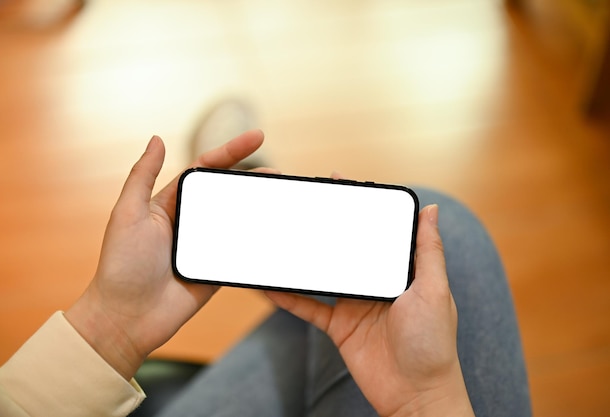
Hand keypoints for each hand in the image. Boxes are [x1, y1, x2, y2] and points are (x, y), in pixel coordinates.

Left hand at [66, 130, 273, 379]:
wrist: (127, 318)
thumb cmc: (121, 265)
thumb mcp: (128, 213)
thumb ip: (142, 175)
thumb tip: (157, 139)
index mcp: (169, 202)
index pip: (205, 169)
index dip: (231, 152)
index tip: (256, 137)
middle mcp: (189, 220)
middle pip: (228, 192)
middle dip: (253, 179)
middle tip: (278, 172)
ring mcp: (204, 245)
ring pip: (238, 219)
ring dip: (260, 207)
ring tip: (283, 197)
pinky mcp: (215, 269)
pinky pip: (241, 249)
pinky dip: (258, 239)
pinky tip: (276, 229)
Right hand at [266, 204, 474, 416]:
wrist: (416, 396)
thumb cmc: (433, 344)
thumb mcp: (434, 290)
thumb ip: (428, 251)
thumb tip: (432, 209)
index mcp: (399, 271)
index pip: (377, 232)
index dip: (362, 208)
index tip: (343, 183)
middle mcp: (375, 283)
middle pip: (347, 248)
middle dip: (329, 226)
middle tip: (307, 202)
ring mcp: (354, 304)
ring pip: (324, 274)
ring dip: (305, 257)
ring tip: (282, 237)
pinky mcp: (339, 327)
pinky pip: (309, 307)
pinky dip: (289, 297)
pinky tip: (270, 285)